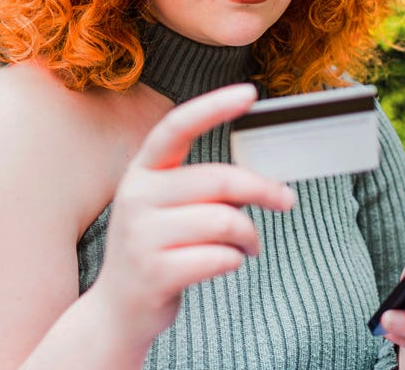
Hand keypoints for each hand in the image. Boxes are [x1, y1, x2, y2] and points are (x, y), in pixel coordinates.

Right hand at [89, 84, 297, 353]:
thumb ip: (202, 188)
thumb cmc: (157, 251)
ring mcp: (141, 236)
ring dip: (250, 236)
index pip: (177, 126)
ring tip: (248, 247)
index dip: (213, 107)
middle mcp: (136, 197)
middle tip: (286, 200)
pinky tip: (227, 263)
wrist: (118, 311)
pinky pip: (220, 257)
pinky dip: (235, 260)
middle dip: (264, 190)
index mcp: (141, 172)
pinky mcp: (154, 272)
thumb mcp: (166, 209)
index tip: (250, 93)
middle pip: (220, 179)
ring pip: (225, 221)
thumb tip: (263, 181)